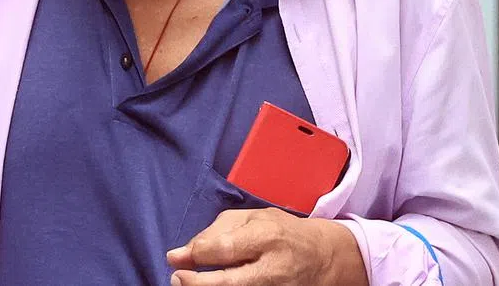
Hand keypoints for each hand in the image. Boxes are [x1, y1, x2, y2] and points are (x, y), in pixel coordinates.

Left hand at [166, 208, 367, 285]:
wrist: (323, 257)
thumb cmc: (281, 231)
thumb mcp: (252, 218)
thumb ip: (215, 231)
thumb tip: (182, 253)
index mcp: (266, 236)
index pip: (225, 248)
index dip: (196, 254)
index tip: (175, 257)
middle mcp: (273, 267)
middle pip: (229, 282)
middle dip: (197, 284)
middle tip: (178, 278)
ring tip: (189, 284)